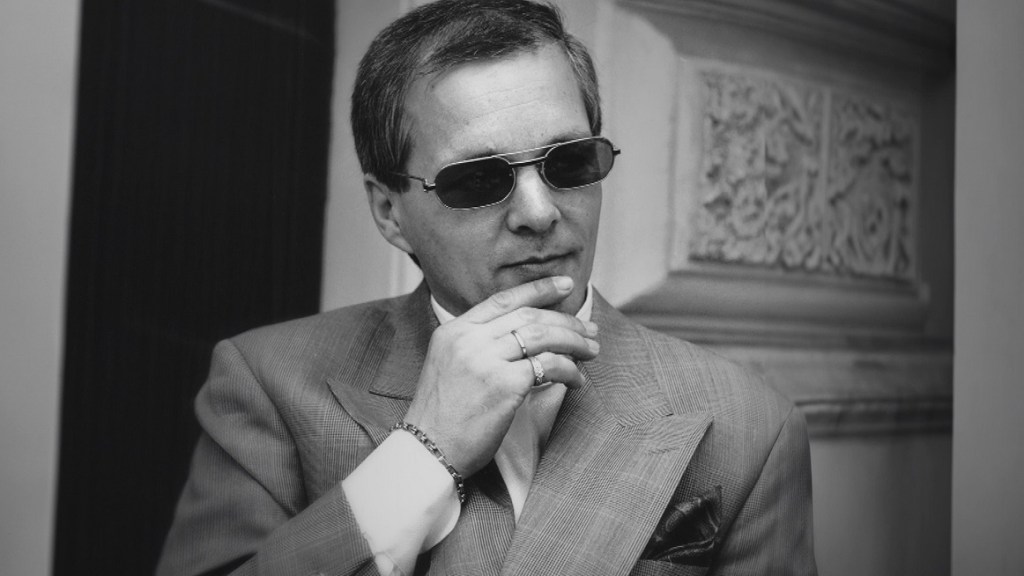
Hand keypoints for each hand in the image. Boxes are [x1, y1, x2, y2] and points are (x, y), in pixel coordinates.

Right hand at [403, 276, 599, 476]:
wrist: (428, 449)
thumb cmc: (443, 416)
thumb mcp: (450, 365)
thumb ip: (478, 346)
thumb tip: (526, 338)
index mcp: (454, 331)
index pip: (503, 300)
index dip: (538, 289)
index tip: (566, 285)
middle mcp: (469, 340)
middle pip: (529, 316)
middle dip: (566, 321)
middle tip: (589, 330)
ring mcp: (486, 360)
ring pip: (542, 336)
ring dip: (573, 342)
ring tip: (592, 351)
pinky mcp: (504, 384)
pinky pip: (548, 367)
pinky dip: (569, 371)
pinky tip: (576, 380)